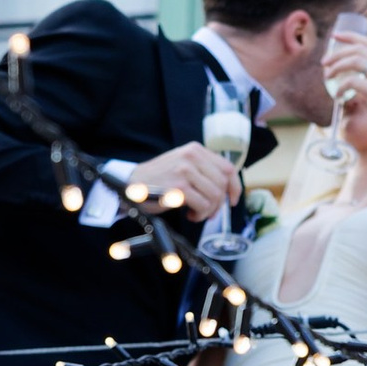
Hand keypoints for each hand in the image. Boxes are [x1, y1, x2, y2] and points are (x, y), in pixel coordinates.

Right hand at [121, 141, 239, 221]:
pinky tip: (189, 214)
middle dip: (218, 204)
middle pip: (222, 184)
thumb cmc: (158, 180)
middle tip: (207, 212)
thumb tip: (227, 190)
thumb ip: (203, 171)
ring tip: (195, 213)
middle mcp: (192, 156)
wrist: (131, 184)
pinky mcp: (180, 187)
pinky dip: (199, 215)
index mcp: (195, 150)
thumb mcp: (182, 165)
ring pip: (214, 196)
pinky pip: (203, 205)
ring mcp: (185, 171)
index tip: (232, 200)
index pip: (228, 168)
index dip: (235, 187)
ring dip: (207, 211)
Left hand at [324, 22, 366, 157]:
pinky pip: (352, 81)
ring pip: (355, 61)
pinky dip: (341, 87)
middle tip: (324, 63)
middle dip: (337, 53)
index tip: (334, 36)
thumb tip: (346, 76)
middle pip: (358, 49)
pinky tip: (338, 96)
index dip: (350, 36)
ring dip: (337, 67)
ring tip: (327, 77)